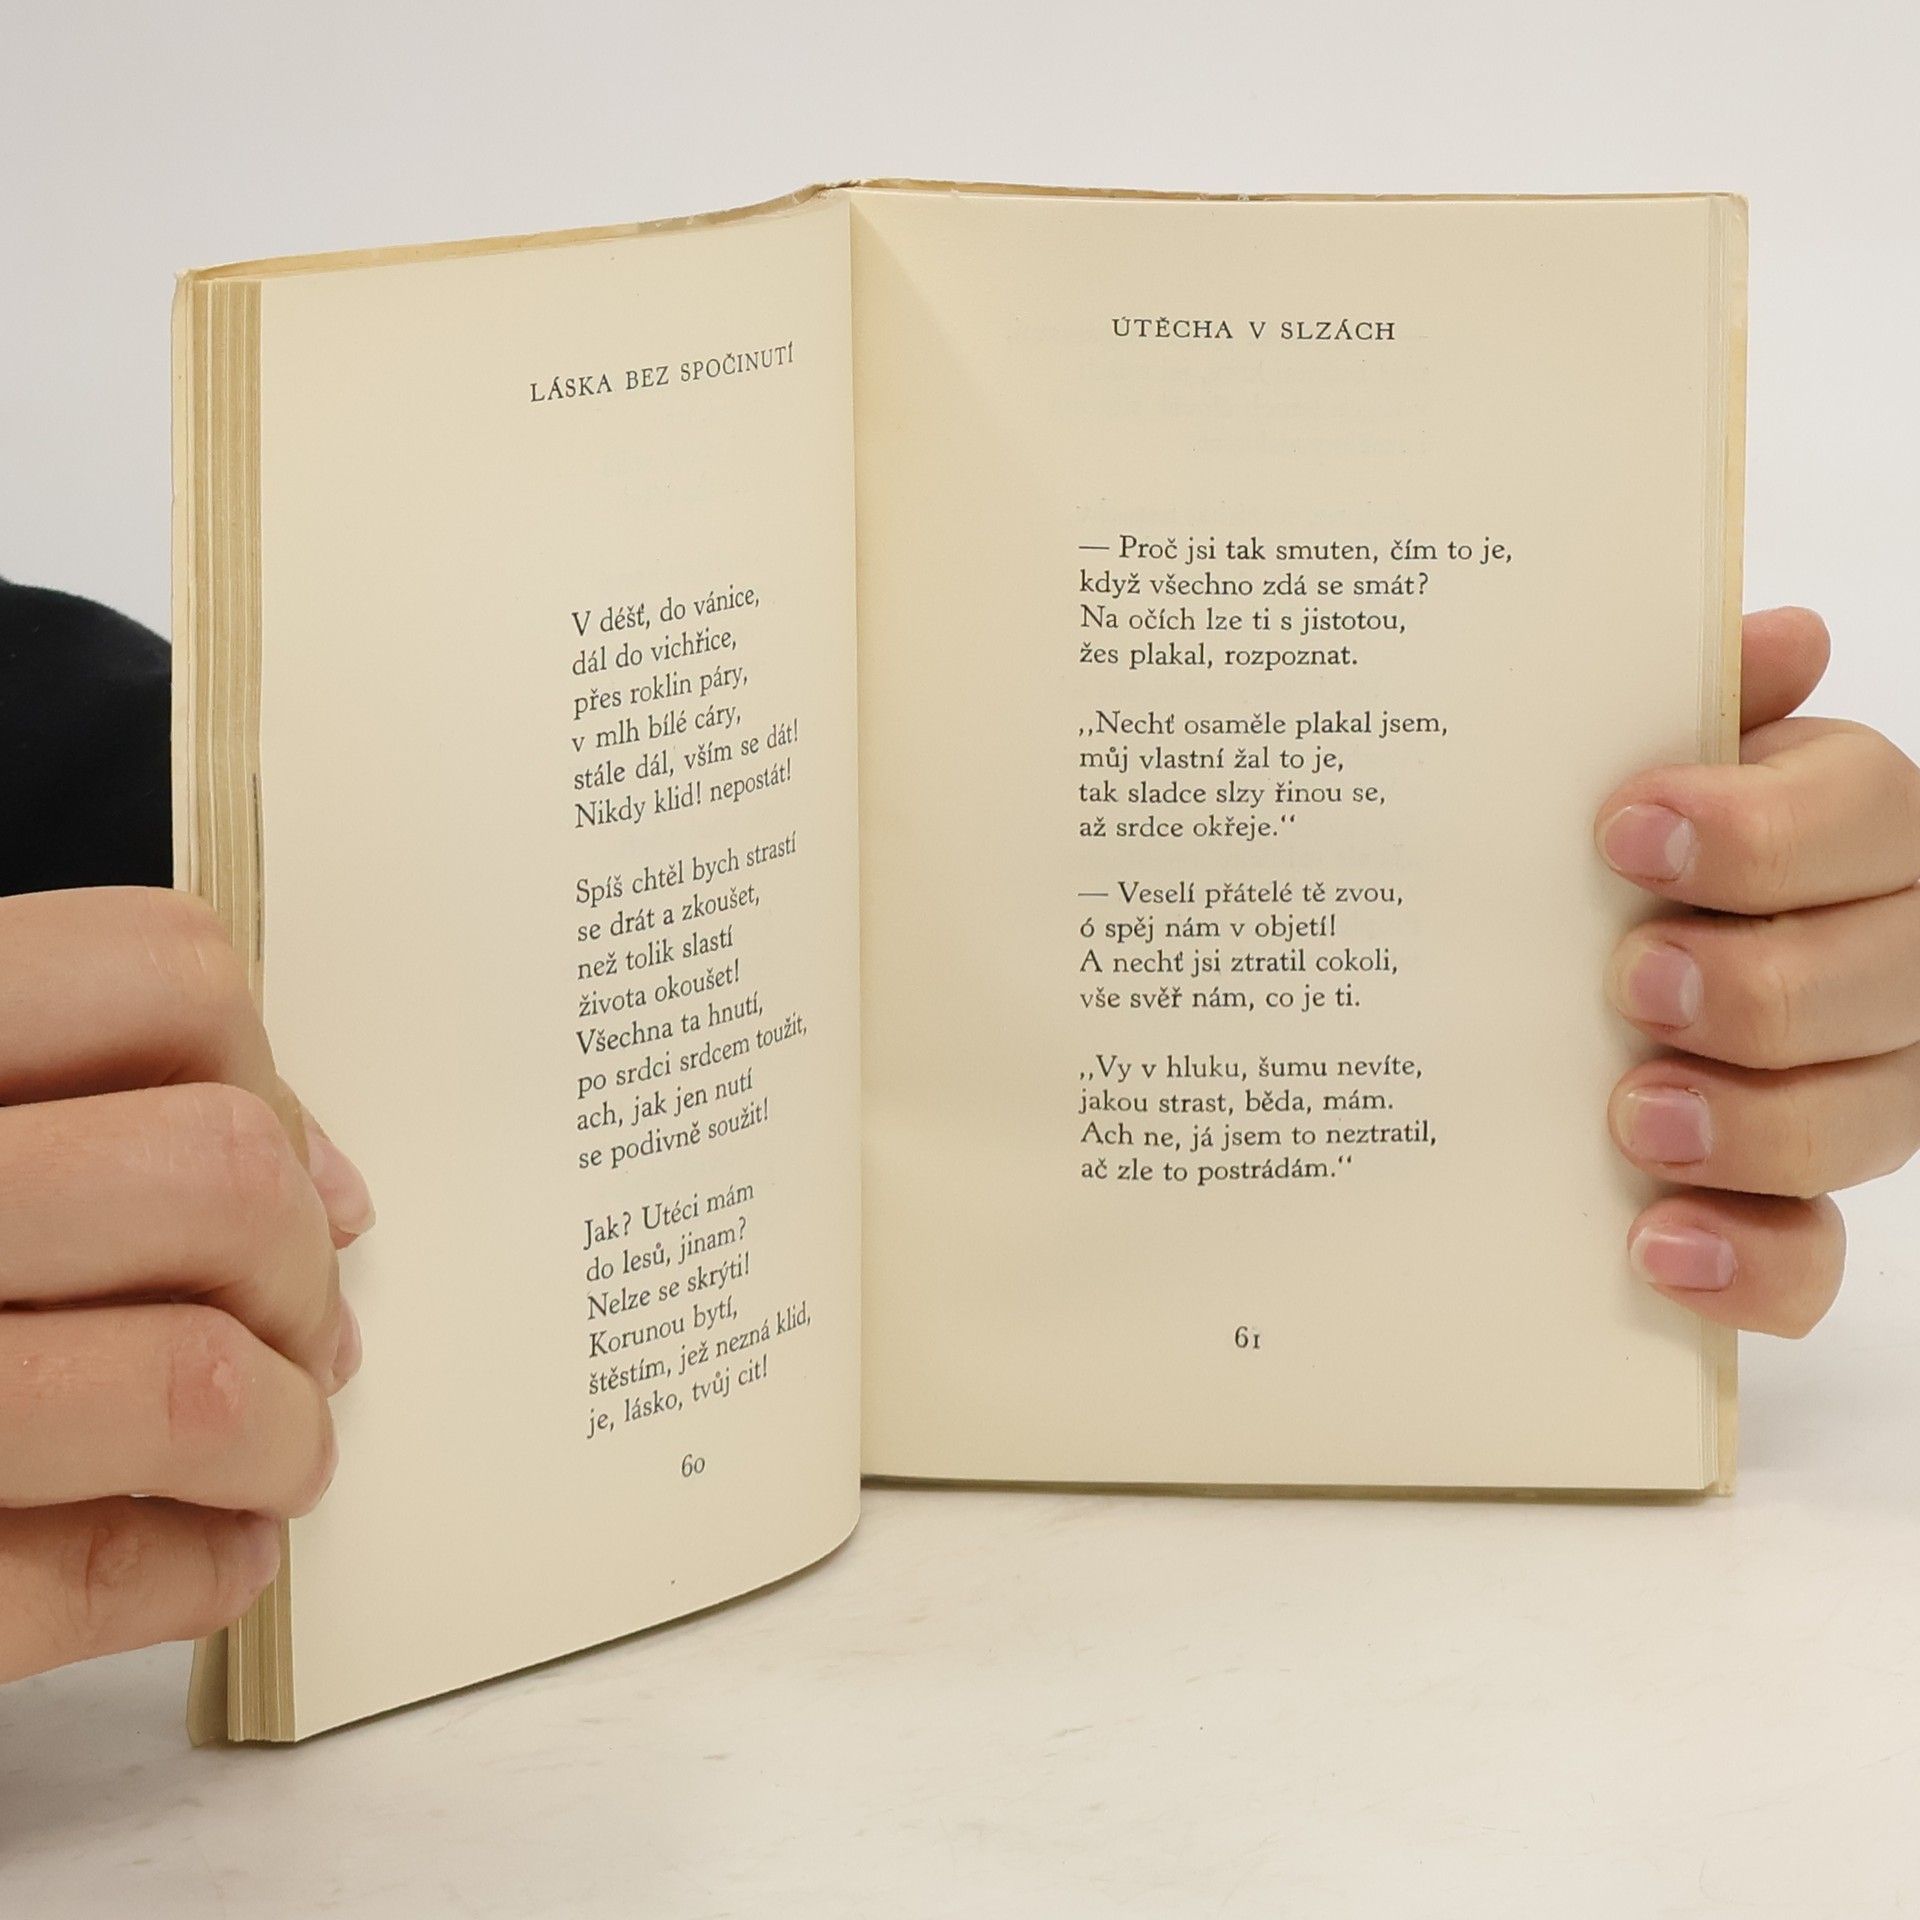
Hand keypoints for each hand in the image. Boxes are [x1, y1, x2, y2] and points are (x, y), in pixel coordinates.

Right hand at [0, 887, 373, 1683]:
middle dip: (295, 1272)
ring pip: (188, 1384)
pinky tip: (214, 1555)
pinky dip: (200, 1569)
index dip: (265, 1078)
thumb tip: (327, 1193)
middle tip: (287, 1332)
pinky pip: (85, 1581)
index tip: (286, 1173)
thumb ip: (72, 1107)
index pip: (164, 974)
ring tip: (271, 1454)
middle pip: (217, 1176)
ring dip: (281, 1435)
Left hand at [1597, 607, 1919, 1335]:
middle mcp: (1892, 960)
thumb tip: (1784, 635)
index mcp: (1860, 830)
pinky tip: (1659, 1249)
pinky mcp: (1801, 1203)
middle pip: (1886, 978)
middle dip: (1759, 986)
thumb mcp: (1665, 758)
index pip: (1870, 817)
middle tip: (1634, 982)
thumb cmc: (1638, 840)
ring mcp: (1864, 1088)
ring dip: (1752, 1127)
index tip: (1625, 831)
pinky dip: (1750, 1265)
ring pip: (1865, 1122)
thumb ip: (1712, 702)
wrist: (1603, 938)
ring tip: (1634, 1120)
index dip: (1761, 833)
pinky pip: (1815, 1259)